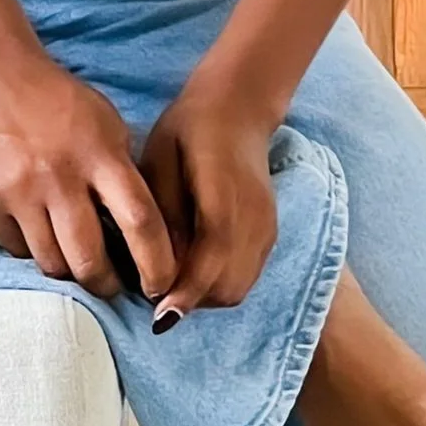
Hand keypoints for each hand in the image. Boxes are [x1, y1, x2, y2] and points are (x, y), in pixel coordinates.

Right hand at [0, 41, 176, 303]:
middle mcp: (60, 175)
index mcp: (100, 154)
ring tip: (75, 263)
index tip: (159, 286)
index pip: (140, 221)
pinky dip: (32, 250)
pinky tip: (38, 234)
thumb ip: (124, 174)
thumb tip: (146, 236)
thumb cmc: (58, 101)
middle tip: (113, 288)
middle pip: (90, 259)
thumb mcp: (107, 125)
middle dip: (107, 285)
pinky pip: (16, 249)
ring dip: (68, 271)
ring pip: (52, 263)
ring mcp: (19, 191)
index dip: (157, 263)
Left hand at [139, 80, 280, 325]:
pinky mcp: (271, 232)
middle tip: (155, 297)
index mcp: (224, 194)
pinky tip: (194, 272)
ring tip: (172, 287)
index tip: (157, 317)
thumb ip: (162, 215)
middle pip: (228, 286)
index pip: (211, 259)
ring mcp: (268, 227)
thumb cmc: (188, 130)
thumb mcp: (160, 161)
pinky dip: (220, 286)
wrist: (238, 108)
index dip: (185, 294)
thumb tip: (160, 269)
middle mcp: (254, 217)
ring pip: (240, 288)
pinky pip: (248, 277)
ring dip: (206, 298)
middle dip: (191, 302)